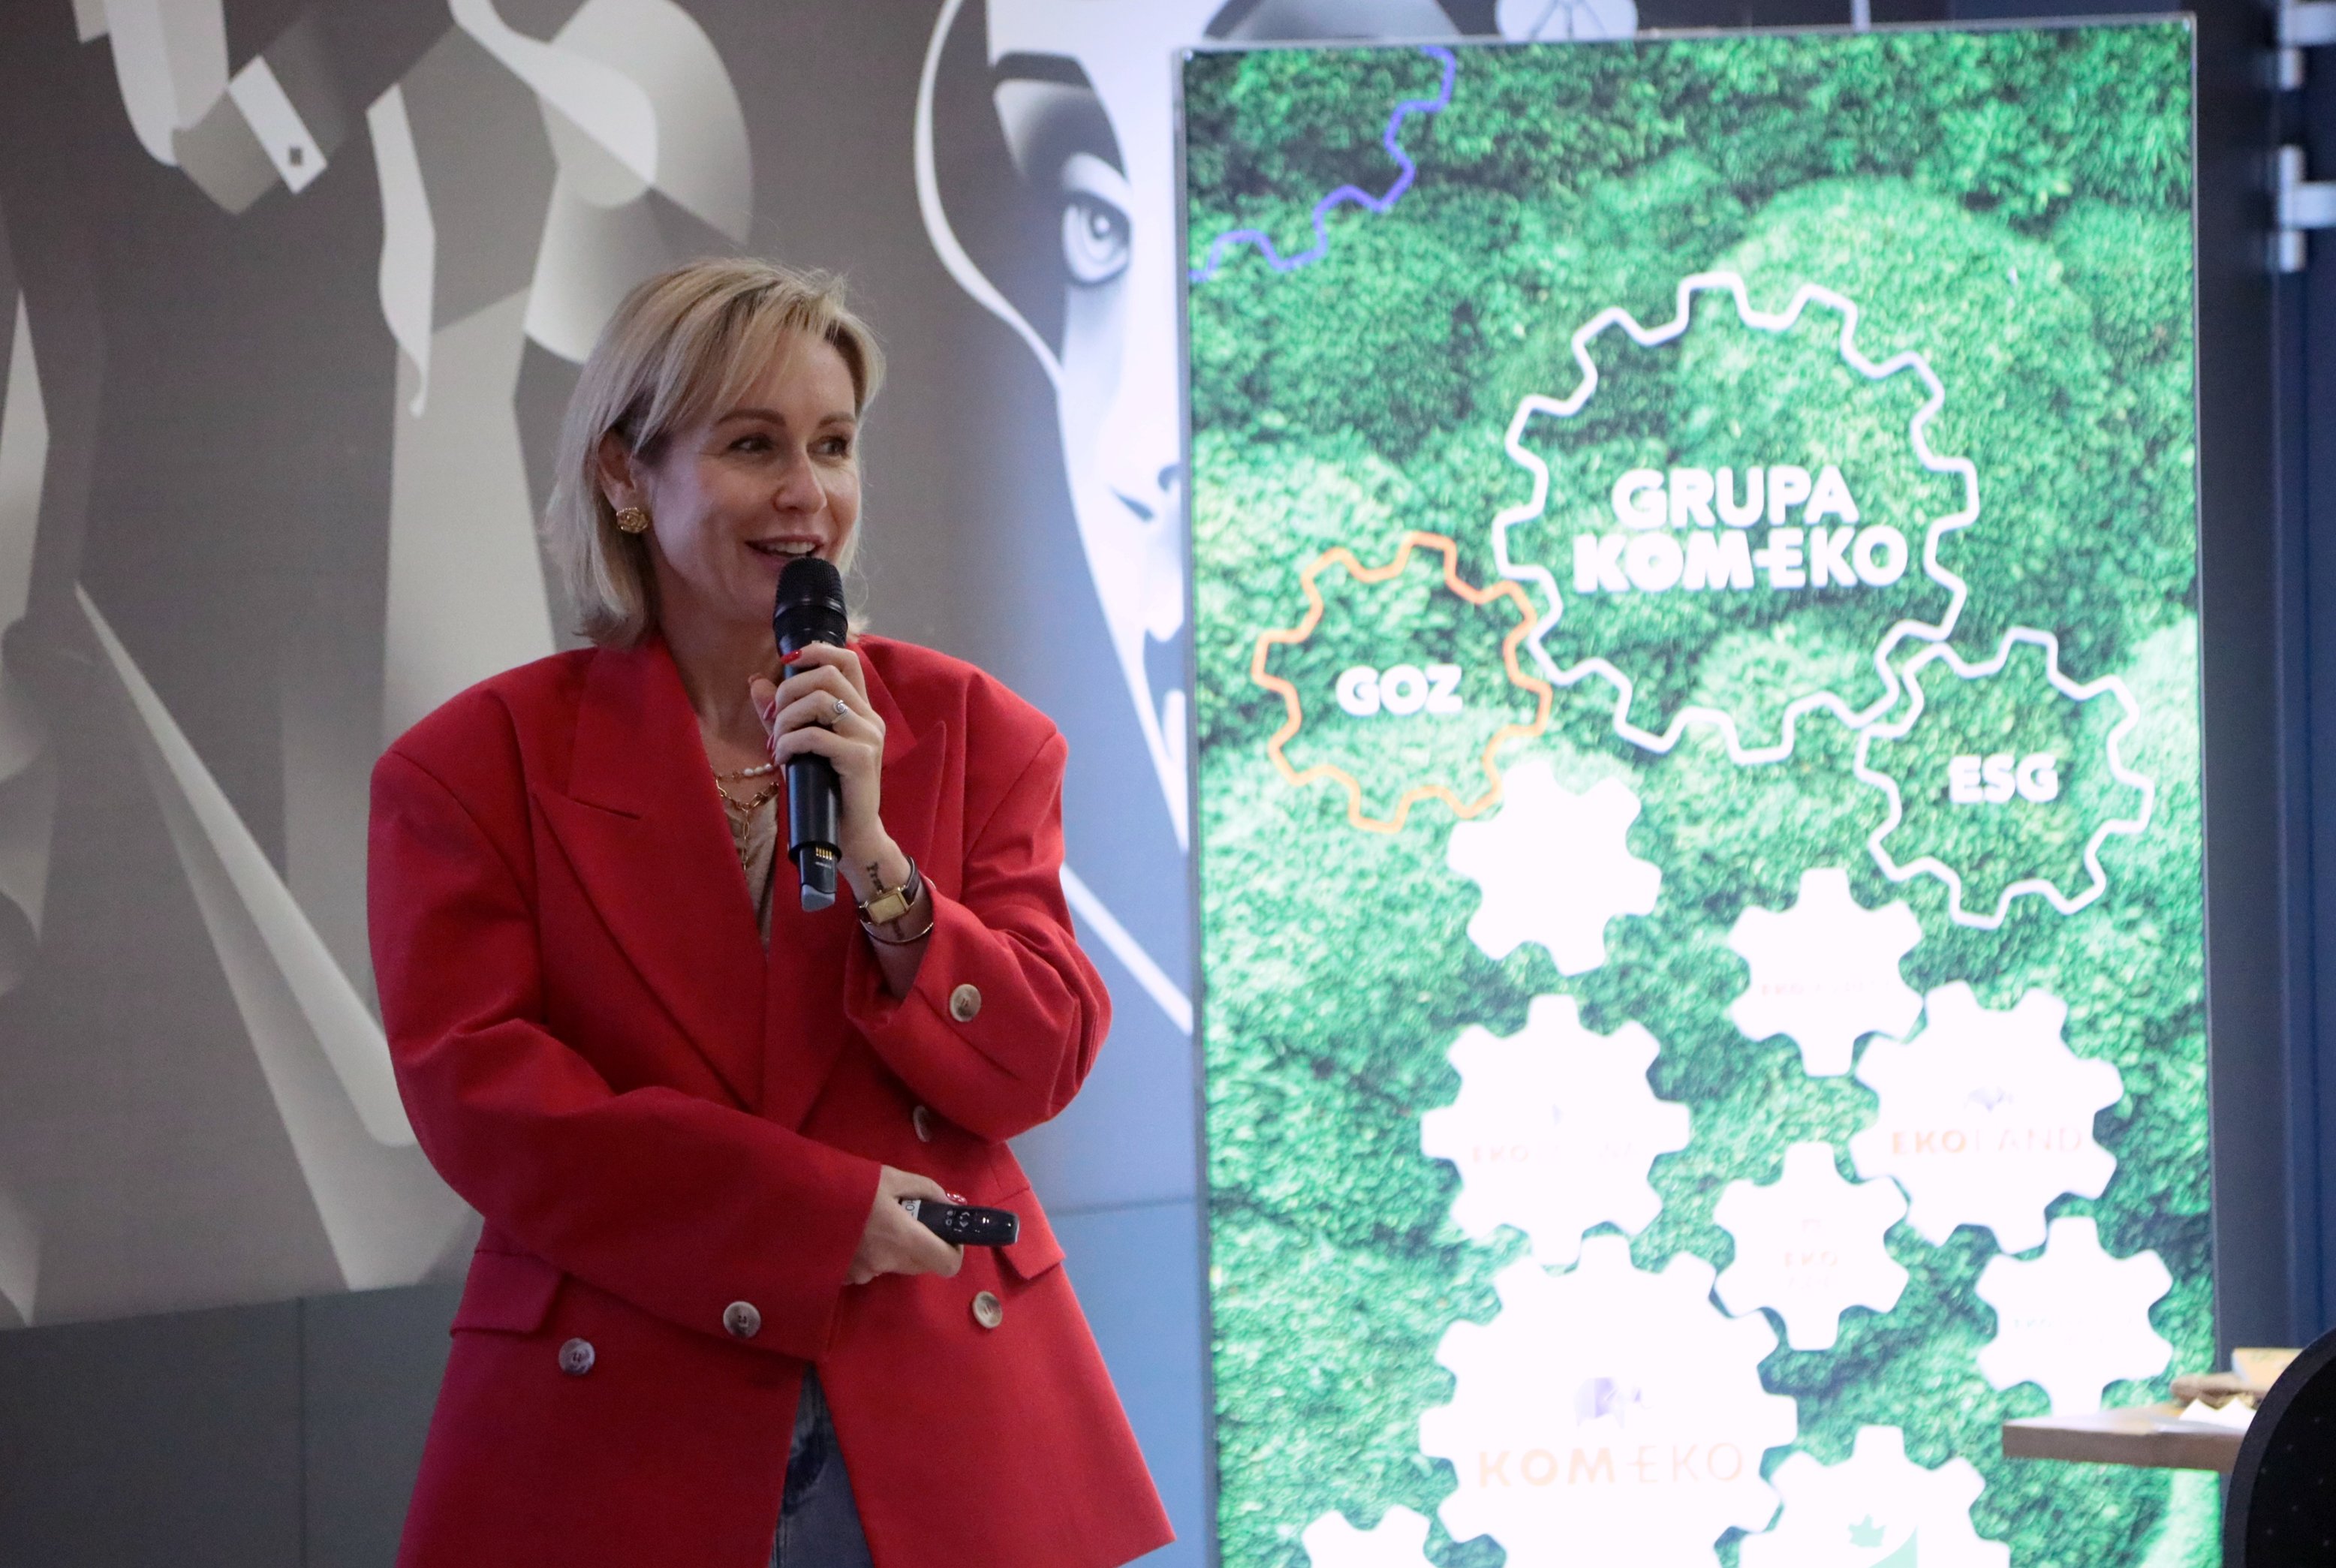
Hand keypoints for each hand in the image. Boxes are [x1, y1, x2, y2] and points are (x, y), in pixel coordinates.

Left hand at [750, 643, 905, 900]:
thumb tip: (757, 683)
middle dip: (790, 689)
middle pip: (828, 674)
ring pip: (822, 700)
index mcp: (861, 711)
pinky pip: (816, 735)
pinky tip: (784, 758)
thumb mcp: (800, 746)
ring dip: (788, 717)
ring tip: (778, 741)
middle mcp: (869, 719)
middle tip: (774, 718)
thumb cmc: (825, 792)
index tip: (786, 664)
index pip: (848, 660)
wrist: (849, 836)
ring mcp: (868, 738)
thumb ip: (782, 714)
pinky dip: (791, 742)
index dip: (816, 651)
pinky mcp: (859, 759)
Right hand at [848, 1166, 964, 1285]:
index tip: (945, 1233)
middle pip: (922, 1265)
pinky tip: (856, 1232)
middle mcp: (887, 1263)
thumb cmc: (849, 1184)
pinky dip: (872, 1254)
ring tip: (875, 1221)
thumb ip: (926, 1190)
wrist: (798, 1199)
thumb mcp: (891, 1177)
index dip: (953, 1250)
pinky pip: (871, 1269)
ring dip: (895, 1249)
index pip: (947, 1264)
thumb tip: (948, 1204)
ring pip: (895, 1266)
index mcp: (904, 1238)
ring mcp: (864, 1273)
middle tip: (910, 1218)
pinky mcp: (846, 1277)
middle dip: (924, 1245)